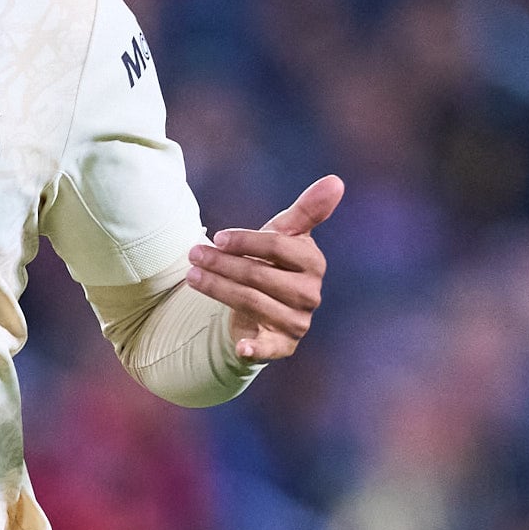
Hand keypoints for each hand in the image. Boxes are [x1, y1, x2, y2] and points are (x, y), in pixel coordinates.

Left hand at [186, 175, 343, 364]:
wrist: (265, 305)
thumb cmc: (274, 263)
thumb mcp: (285, 234)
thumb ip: (307, 210)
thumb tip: (336, 181)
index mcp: (312, 262)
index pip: (277, 247)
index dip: (245, 241)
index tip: (217, 236)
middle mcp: (309, 294)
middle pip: (259, 275)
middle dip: (222, 263)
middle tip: (193, 253)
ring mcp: (297, 321)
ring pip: (251, 302)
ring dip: (217, 288)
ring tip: (191, 275)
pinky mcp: (282, 345)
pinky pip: (269, 348)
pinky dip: (255, 348)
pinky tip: (240, 346)